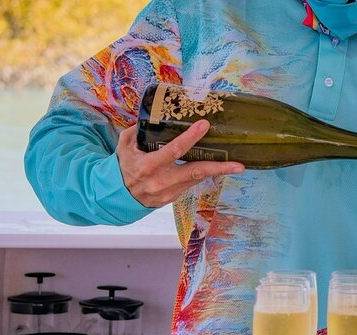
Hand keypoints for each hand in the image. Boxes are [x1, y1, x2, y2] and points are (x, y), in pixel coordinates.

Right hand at [116, 120, 244, 206]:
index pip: (173, 150)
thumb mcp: (124, 145)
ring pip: (196, 179)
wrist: (117, 196)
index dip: (190, 138)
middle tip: (239, 165)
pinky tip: (215, 168)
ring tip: (235, 165)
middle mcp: (161, 181)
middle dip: (219, 168)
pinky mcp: (173, 198)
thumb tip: (154, 114)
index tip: (204, 125)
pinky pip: (191, 183)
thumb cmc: (122, 166)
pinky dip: (202, 174)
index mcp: (148, 166)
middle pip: (195, 172)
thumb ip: (138, 130)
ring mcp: (169, 192)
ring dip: (216, 171)